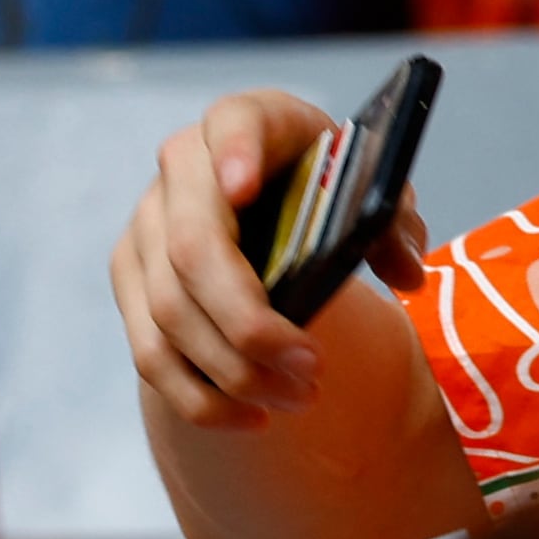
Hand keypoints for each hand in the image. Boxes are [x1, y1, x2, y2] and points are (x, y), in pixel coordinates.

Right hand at [113, 92, 426, 431]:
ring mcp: (146, 225)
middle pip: (194, 249)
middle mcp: (182, 168)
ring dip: (231, 370)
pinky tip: (252, 419)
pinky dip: (199, 396)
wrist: (273, 194)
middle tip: (311, 368)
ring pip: (168, 312)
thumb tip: (407, 271)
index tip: (245, 188)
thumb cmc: (330, 182)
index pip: (235, 122)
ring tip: (299, 399)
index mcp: (249, 120)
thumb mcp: (372, 186)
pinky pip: (149, 350)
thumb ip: (390, 221)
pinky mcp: (132, 279)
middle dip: (249, 322)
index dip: (235, 153)